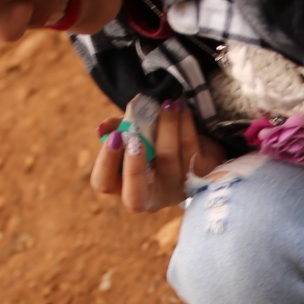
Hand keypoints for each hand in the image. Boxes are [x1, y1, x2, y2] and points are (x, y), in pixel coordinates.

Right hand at [90, 100, 224, 211]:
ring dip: (166, 126)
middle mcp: (151, 196)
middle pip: (135, 198)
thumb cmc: (158, 142)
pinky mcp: (200, 178)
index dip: (106, 162)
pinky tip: (181, 110)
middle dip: (133, 167)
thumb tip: (102, 129)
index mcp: (127, 186)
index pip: (104, 183)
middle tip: (135, 138)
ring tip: (166, 104)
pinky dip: (184, 124)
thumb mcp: (136, 134)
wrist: (201, 147)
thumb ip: (117, 128)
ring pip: (168, 159)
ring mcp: (176, 189)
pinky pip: (189, 147)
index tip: (115, 136)